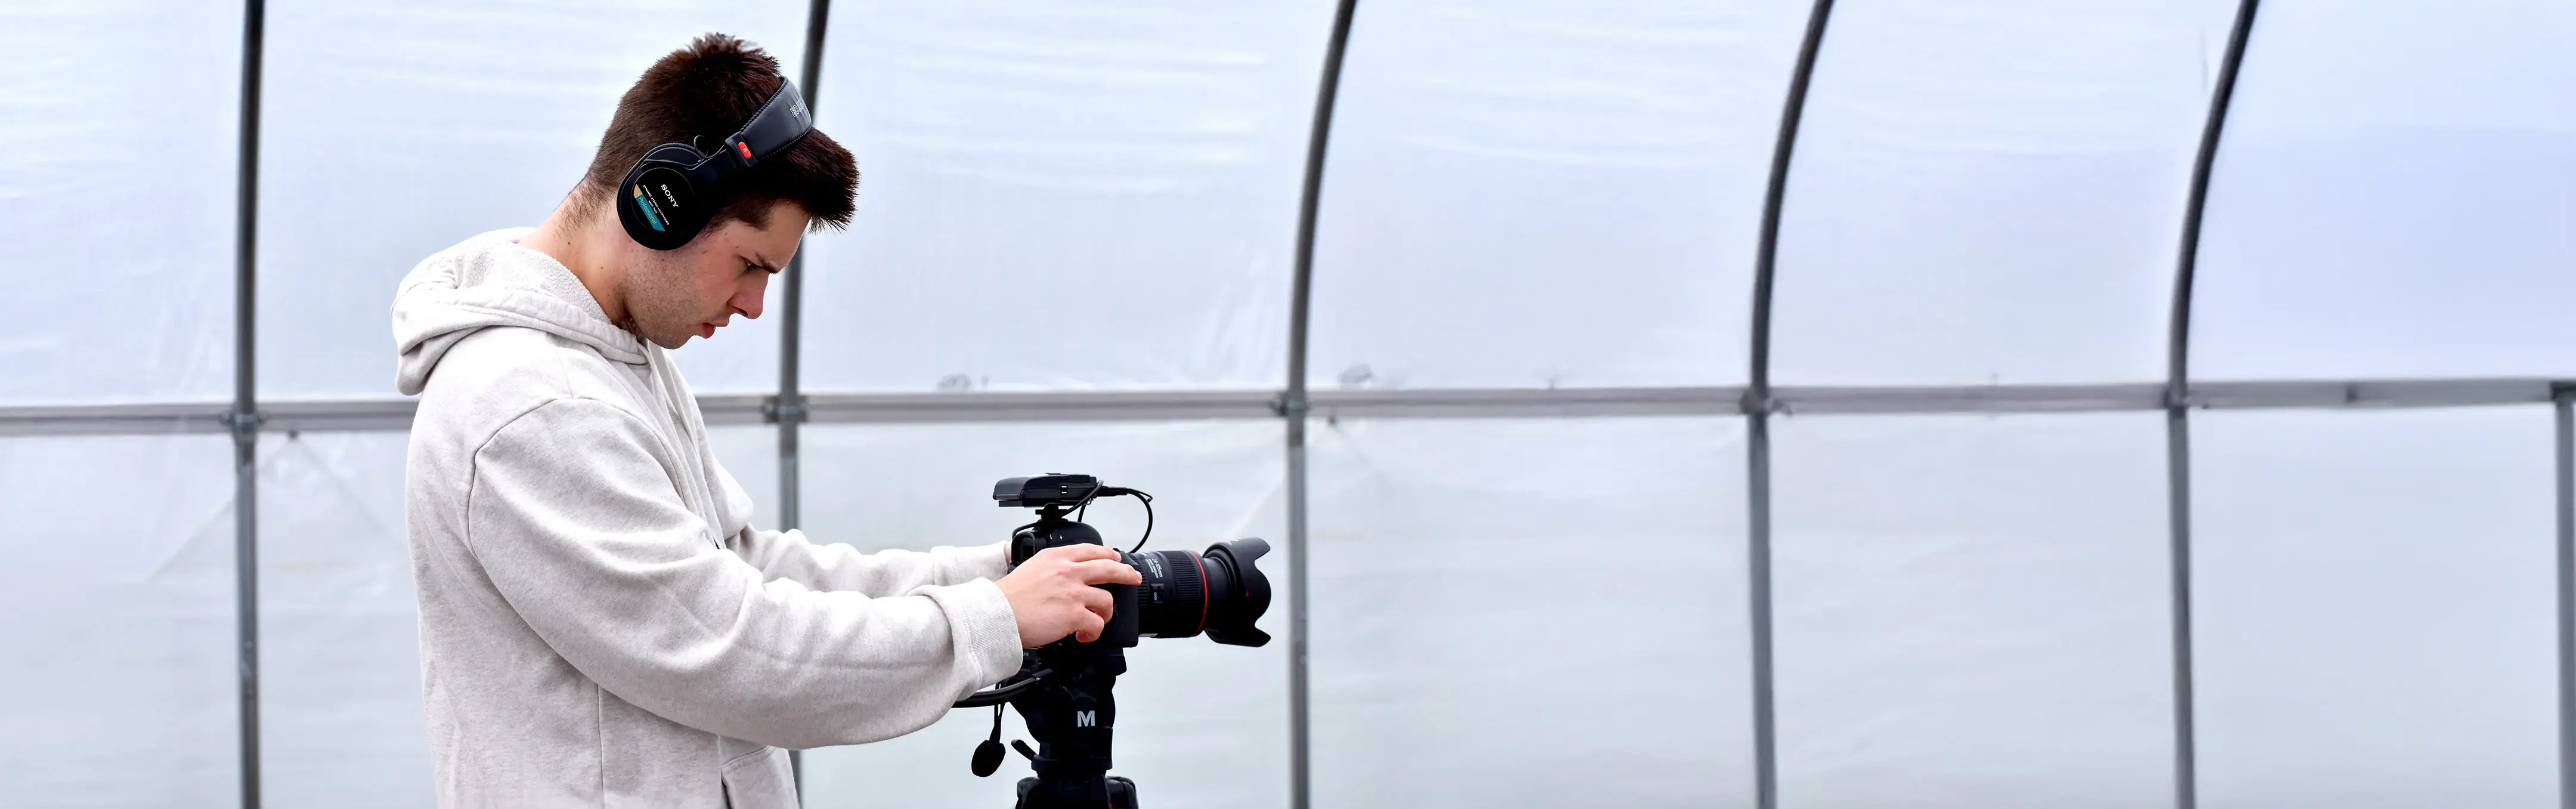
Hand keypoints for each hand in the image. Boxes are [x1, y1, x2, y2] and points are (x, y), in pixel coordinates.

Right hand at [994, 544, 1139, 645]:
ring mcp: (1073, 592)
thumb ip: (1051, 569)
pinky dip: (1094, 632)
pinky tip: (1084, 636)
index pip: (1089, 550)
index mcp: (1055, 557)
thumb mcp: (1030, 568)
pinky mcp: (1075, 614)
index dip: (1107, 555)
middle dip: (1126, 574)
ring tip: (1097, 620)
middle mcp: (1067, 571)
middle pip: (1108, 568)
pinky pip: (1097, 624)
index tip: (1115, 559)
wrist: (997, 614)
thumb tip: (1066, 578)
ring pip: (1107, 600)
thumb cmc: (1007, 598)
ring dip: (1105, 613)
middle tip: (1133, 578)